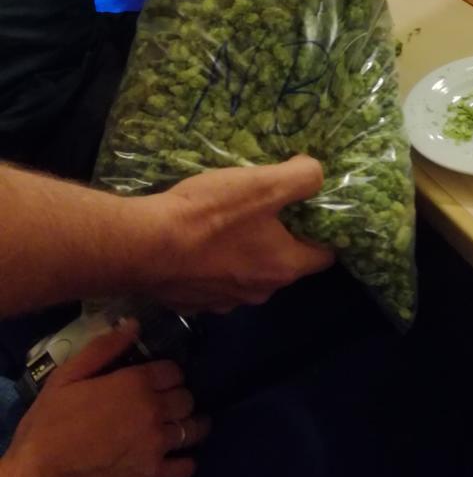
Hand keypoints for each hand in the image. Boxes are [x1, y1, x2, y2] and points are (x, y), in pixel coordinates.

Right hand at [0, 325, 207, 476]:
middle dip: (178, 398)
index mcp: (135, 384)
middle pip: (186, 398)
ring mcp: (156, 447)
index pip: (174, 370)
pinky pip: (186, 467)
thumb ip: (103, 349)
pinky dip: (184, 461)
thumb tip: (133, 325)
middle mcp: (153, 412)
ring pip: (194, 429)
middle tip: (164, 404)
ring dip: (190, 425)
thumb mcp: (65, 379)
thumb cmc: (46, 429)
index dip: (166, 374)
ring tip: (178, 427)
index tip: (157, 380)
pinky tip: (173, 458)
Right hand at [141, 155, 334, 311]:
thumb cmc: (210, 215)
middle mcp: (259, 292)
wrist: (143, 245)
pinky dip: (213, 262)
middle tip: (270, 207)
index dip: (325, 232)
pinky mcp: (191, 301)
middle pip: (285, 263)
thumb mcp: (264, 183)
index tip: (314, 210)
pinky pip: (214, 279)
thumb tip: (315, 174)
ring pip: (248, 273)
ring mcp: (223, 301)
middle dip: (282, 238)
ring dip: (245, 251)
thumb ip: (303, 176)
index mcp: (284, 268)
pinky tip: (199, 240)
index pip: (324, 256)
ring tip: (231, 221)